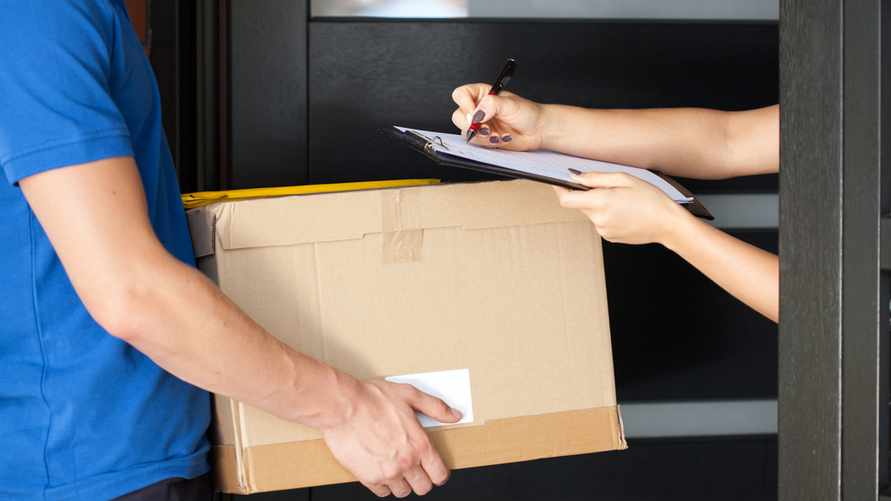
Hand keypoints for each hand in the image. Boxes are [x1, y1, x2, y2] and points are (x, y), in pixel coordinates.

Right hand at [322, 377, 461, 497]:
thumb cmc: (372, 398)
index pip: (439, 474)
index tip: (433, 469)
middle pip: (423, 487)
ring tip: (395, 466)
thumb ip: (435, 407)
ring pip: (403, 492)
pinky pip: (382, 492)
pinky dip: (383, 485)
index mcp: (420, 444)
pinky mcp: (368, 477)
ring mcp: (387, 472)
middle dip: (420, 478)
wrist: (343, 406)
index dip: (438, 473)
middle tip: (413, 467)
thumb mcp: (410, 395)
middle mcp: (406, 462)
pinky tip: (380, 469)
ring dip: (401, 482)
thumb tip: (454, 415)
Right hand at [450, 83, 545, 150]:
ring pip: (465, 132)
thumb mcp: (510, 104)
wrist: (536, 130)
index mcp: (481, 94)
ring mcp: (479, 124)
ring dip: (481, 136)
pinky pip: (475, 142)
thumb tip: (477, 113)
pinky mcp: (482, 137)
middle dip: (472, 125)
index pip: (461, 95)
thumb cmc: (527, 112)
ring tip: (498, 133)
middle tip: (486, 128)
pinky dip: (487, 143)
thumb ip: (492, 105)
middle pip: (458, 116)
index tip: (474, 114)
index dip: (464, 104)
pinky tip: (500, 138)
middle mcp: (477, 108)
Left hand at [554, 171, 690, 245]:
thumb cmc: (651, 199)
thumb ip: (596, 178)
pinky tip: (623, 212)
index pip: (566, 199)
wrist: (667, 224)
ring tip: (621, 201)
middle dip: (586, 194)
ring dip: (598, 205)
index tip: (558, 183)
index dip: (559, 190)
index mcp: (601, 202)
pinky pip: (600, 222)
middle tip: (607, 188)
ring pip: (590, 213)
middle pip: (579, 205)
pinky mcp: (608, 237)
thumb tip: (576, 177)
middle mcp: (599, 219)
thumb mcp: (624, 179)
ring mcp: (603, 230)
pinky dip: (606, 215)